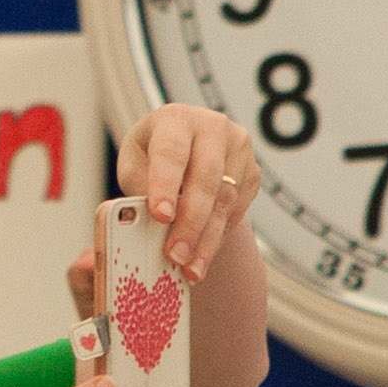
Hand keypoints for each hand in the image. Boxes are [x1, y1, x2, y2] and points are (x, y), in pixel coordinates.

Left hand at [120, 105, 257, 280]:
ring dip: (207, 238)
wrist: (186, 153)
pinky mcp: (252, 171)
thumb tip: (135, 225)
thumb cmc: (152, 158)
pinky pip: (238, 209)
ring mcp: (238, 148)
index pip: (171, 152)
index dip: (166, 184)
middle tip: (176, 255)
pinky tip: (203, 255)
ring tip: (190, 268)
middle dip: (190, 222)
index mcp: (175, 119)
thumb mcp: (135, 167)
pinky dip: (219, 235)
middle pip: (205, 177)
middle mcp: (211, 126)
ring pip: (225, 199)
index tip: (160, 216)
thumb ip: (137, 191)